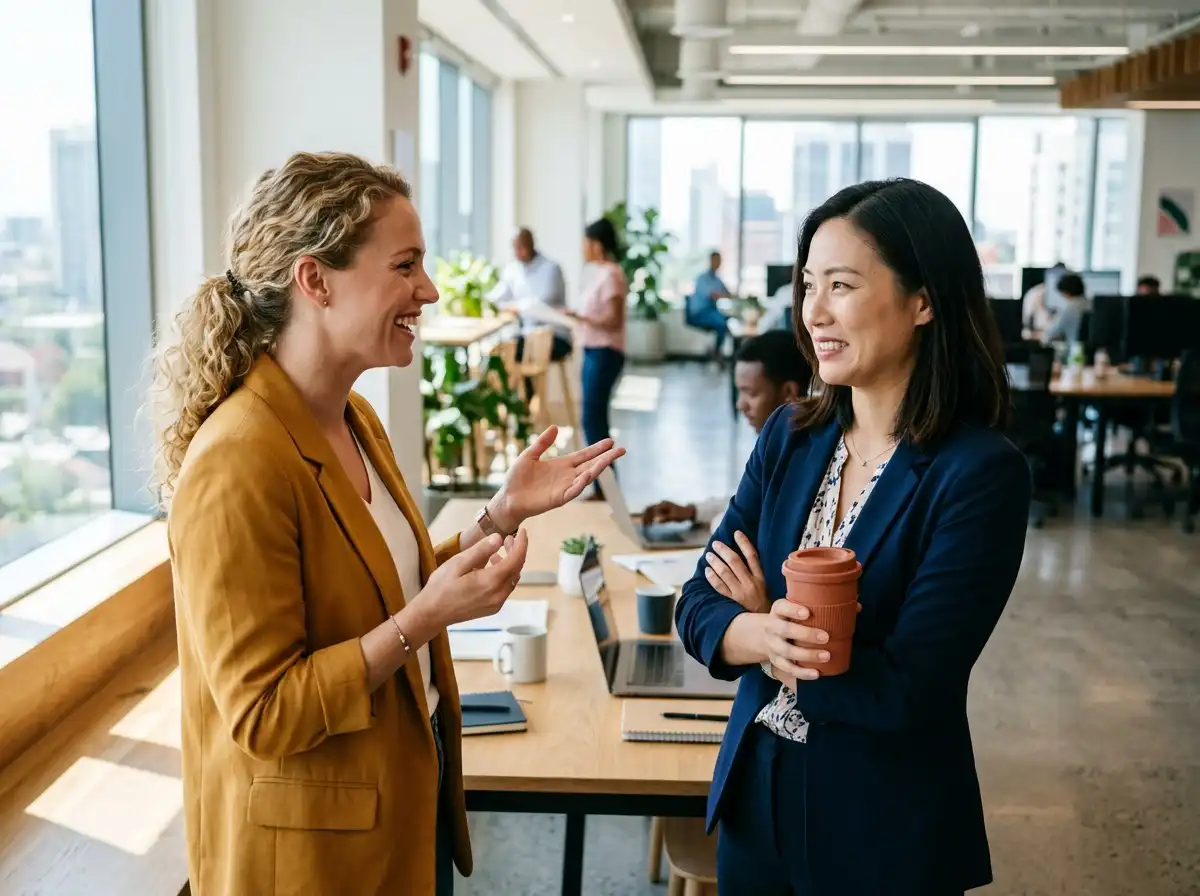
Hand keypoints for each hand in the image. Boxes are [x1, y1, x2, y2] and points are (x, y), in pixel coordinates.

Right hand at [411, 530, 529, 629]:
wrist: (431, 614)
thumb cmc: (441, 587)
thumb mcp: (458, 563)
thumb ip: (480, 550)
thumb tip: (498, 538)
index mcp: (491, 581)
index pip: (516, 559)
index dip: (522, 543)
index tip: (523, 531)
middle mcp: (499, 594)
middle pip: (517, 569)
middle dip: (516, 552)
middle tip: (507, 539)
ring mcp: (497, 603)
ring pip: (512, 579)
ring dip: (509, 564)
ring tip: (495, 554)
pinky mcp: (492, 608)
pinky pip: (506, 588)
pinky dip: (504, 576)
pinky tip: (490, 569)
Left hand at [489, 426, 624, 528]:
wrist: (508, 498)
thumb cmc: (517, 478)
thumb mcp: (529, 455)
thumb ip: (542, 443)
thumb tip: (555, 427)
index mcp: (562, 465)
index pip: (584, 455)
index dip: (597, 449)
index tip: (610, 441)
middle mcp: (567, 475)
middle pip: (591, 465)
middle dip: (606, 458)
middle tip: (621, 449)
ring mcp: (565, 487)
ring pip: (586, 477)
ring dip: (598, 469)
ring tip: (609, 459)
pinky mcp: (559, 498)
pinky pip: (573, 491)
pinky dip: (581, 484)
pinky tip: (589, 475)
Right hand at [642, 500, 694, 524]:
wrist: (688, 512)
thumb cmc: (682, 514)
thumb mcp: (674, 517)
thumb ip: (665, 518)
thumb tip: (656, 520)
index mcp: (663, 504)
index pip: (651, 510)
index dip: (647, 517)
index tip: (645, 524)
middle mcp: (661, 504)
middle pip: (649, 508)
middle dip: (645, 516)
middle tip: (643, 524)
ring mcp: (662, 506)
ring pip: (651, 510)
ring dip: (647, 516)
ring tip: (645, 524)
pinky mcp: (663, 509)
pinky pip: (654, 511)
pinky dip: (650, 516)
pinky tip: (650, 522)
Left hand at [703, 531, 768, 613]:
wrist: (766, 626)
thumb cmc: (764, 606)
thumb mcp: (766, 589)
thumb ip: (757, 575)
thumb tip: (745, 558)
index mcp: (761, 579)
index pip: (752, 556)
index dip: (744, 543)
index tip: (736, 533)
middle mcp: (751, 584)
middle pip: (735, 562)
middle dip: (724, 550)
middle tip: (716, 544)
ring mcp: (740, 593)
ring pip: (725, 572)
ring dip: (715, 561)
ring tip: (709, 555)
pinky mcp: (732, 602)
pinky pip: (719, 587)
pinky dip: (712, 578)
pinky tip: (707, 571)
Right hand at [763, 599, 831, 688]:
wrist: (764, 635)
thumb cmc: (790, 619)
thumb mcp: (799, 609)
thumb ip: (824, 606)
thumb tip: (856, 606)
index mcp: (778, 610)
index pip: (782, 607)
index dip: (793, 610)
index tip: (808, 613)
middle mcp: (772, 627)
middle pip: (785, 630)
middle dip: (805, 634)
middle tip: (826, 637)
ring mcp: (773, 645)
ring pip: (787, 651)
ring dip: (807, 655)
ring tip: (826, 656)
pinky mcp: (776, 661)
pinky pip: (788, 668)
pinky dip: (802, 673)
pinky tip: (816, 674)